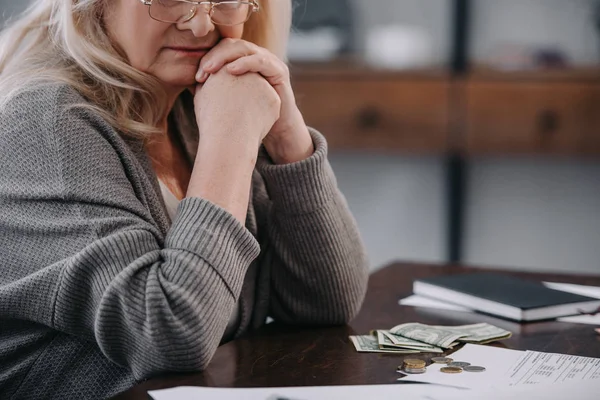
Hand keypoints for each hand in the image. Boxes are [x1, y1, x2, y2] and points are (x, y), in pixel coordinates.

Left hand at [196, 38, 313, 163]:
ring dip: (225, 57)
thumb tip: (189, 84)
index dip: (208, 59)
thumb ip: (214, 90)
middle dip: (214, 56)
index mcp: (242, 61)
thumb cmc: (250, 117)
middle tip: (201, 71)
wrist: (276, 130)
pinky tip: (231, 70)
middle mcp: (255, 56)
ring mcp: (269, 61)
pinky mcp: (279, 70)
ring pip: (244, 49)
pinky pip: (260, 60)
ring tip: (211, 70)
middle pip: (231, 45)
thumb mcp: (229, 101)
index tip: (196, 76)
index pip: (221, 50)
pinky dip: (244, 63)